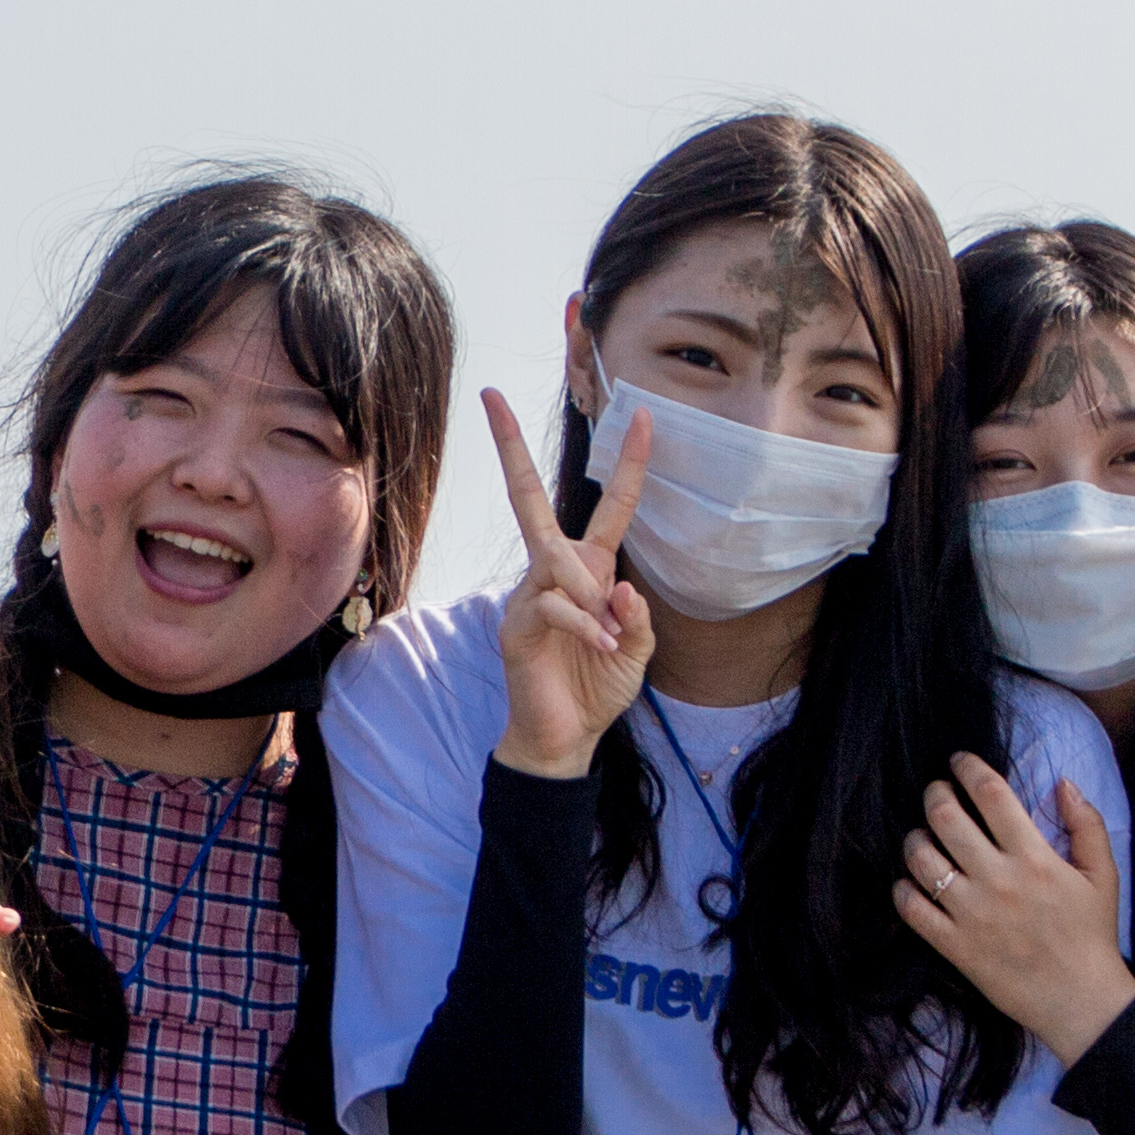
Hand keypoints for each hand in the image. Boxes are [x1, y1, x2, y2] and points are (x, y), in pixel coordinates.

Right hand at [485, 389, 653, 777]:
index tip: (644, 415)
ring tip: (608, 634)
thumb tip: (621, 589)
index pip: (611, 506)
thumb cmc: (597, 687)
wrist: (564, 737)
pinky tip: (599, 647)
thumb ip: (637, 619)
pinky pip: (552, 604)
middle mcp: (554, 571)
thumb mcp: (637, 652)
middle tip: (490, 398)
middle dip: (510, 447)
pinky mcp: (517, 623)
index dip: (629, 463)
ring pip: (556, 558)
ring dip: (588, 592)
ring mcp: (529, 594)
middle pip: (527, 497)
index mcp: (590, 569)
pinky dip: (584, 625)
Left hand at [890, 755, 1134, 1061]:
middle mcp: (997, 880)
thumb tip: (1064, 783)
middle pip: (945, 817)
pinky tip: (911, 883)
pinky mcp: (954, 946)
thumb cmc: (1092, 935)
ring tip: (923, 837)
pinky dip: (903, 889)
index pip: (990, 794)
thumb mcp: (1103, 876)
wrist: (1080, 1001)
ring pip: (920, 858)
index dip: (967, 767)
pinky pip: (911, 908)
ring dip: (915, 838)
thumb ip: (1087, 825)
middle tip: (936, 792)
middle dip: (934, 793)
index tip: (958, 761)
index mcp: (1034, 857)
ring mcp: (971, 914)